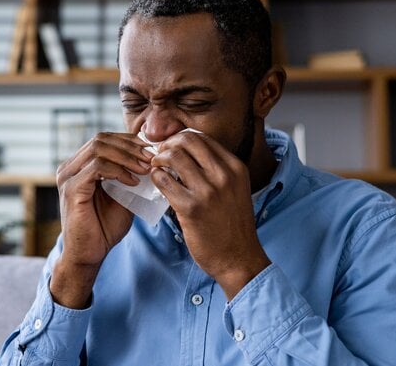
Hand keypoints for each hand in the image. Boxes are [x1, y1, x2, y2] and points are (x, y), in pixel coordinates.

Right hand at [51, 132, 152, 307]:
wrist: (89, 255)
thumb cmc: (104, 227)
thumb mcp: (122, 196)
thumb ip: (130, 176)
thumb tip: (152, 159)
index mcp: (78, 166)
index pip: (104, 139)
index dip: (129, 140)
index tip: (151, 149)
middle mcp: (68, 167)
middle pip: (101, 139)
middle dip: (130, 146)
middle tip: (152, 157)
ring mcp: (67, 177)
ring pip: (99, 149)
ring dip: (127, 157)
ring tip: (146, 168)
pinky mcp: (71, 190)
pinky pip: (97, 168)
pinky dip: (119, 171)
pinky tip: (134, 182)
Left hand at [150, 132, 269, 299]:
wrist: (239, 258)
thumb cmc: (232, 225)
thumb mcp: (235, 189)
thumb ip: (217, 170)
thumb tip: (187, 152)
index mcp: (235, 168)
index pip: (202, 138)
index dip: (180, 138)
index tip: (171, 147)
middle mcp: (224, 175)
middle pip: (187, 141)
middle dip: (168, 143)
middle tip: (159, 154)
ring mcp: (208, 191)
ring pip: (174, 157)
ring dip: (158, 159)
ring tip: (155, 167)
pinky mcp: (191, 208)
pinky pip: (164, 181)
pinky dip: (155, 177)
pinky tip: (156, 182)